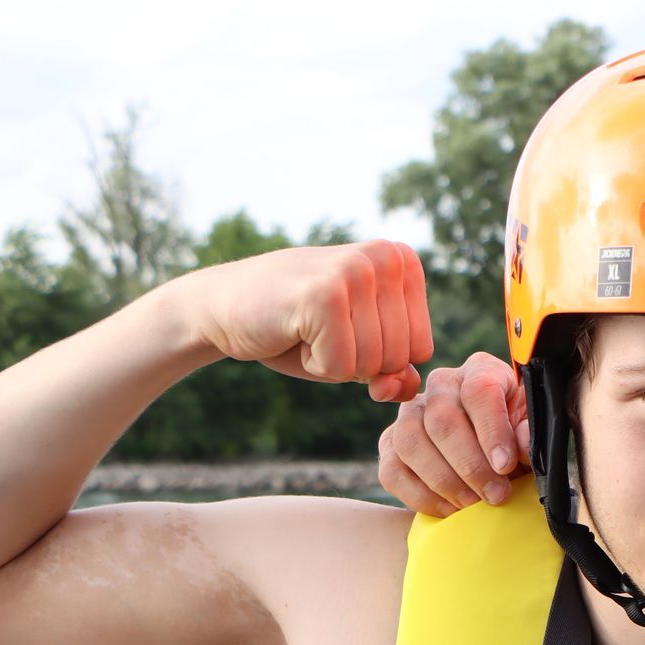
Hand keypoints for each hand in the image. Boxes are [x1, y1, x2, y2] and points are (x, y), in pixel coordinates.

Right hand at [184, 241, 431, 402]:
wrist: (223, 306)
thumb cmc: (300, 329)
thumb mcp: (360, 352)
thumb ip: (395, 373)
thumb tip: (403, 386)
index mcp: (403, 261)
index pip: (421, 349)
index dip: (379, 357)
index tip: (344, 327)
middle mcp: (386, 258)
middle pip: (400, 358)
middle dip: (359, 362)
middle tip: (321, 328)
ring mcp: (356, 272)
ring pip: (373, 365)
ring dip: (336, 363)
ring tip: (308, 327)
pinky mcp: (325, 295)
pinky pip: (341, 368)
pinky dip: (316, 365)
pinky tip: (294, 331)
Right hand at [377, 352, 529, 515]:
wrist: (496, 456)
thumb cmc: (517, 438)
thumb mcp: (532, 430)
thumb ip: (530, 433)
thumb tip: (522, 444)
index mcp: (480, 371)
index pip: (479, 391)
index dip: (492, 430)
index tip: (505, 465)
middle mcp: (441, 385)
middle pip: (442, 420)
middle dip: (471, 466)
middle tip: (496, 496)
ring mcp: (410, 412)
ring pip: (411, 443)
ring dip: (445, 482)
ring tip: (474, 505)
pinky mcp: (391, 444)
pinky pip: (393, 471)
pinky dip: (421, 496)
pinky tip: (450, 509)